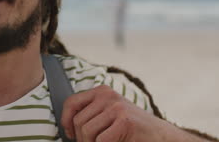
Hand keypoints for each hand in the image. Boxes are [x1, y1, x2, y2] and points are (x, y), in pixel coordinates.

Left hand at [61, 85, 202, 141]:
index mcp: (102, 91)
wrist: (162, 136)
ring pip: (87, 131)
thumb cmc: (133, 129)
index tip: (70, 134)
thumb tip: (66, 126)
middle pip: (78, 121)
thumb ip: (91, 114)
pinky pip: (101, 140)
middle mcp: (108, 95)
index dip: (66, 120)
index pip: (71, 102)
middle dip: (81, 138)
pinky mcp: (125, 121)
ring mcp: (117, 107)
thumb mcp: (109, 114)